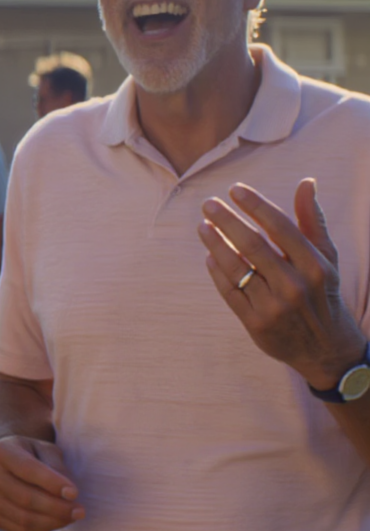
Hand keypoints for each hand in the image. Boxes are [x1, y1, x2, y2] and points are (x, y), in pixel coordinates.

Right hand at [0, 435, 83, 530]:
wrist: (7, 464)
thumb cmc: (32, 455)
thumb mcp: (46, 450)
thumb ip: (57, 467)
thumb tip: (67, 494)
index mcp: (1, 451)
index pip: (27, 469)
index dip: (52, 483)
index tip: (75, 493)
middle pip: (25, 498)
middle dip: (57, 508)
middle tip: (80, 511)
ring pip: (23, 518)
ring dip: (53, 521)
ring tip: (72, 517)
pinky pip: (20, 529)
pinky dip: (43, 528)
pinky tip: (56, 521)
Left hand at [198, 180, 364, 391]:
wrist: (326, 348)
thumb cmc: (323, 293)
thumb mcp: (326, 258)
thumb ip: (313, 221)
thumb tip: (307, 182)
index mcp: (315, 266)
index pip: (280, 228)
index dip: (255, 206)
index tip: (235, 189)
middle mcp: (295, 285)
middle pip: (252, 245)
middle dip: (227, 221)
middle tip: (208, 204)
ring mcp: (273, 306)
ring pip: (236, 268)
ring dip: (215, 243)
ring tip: (203, 226)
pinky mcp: (255, 323)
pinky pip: (229, 291)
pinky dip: (216, 271)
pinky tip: (209, 255)